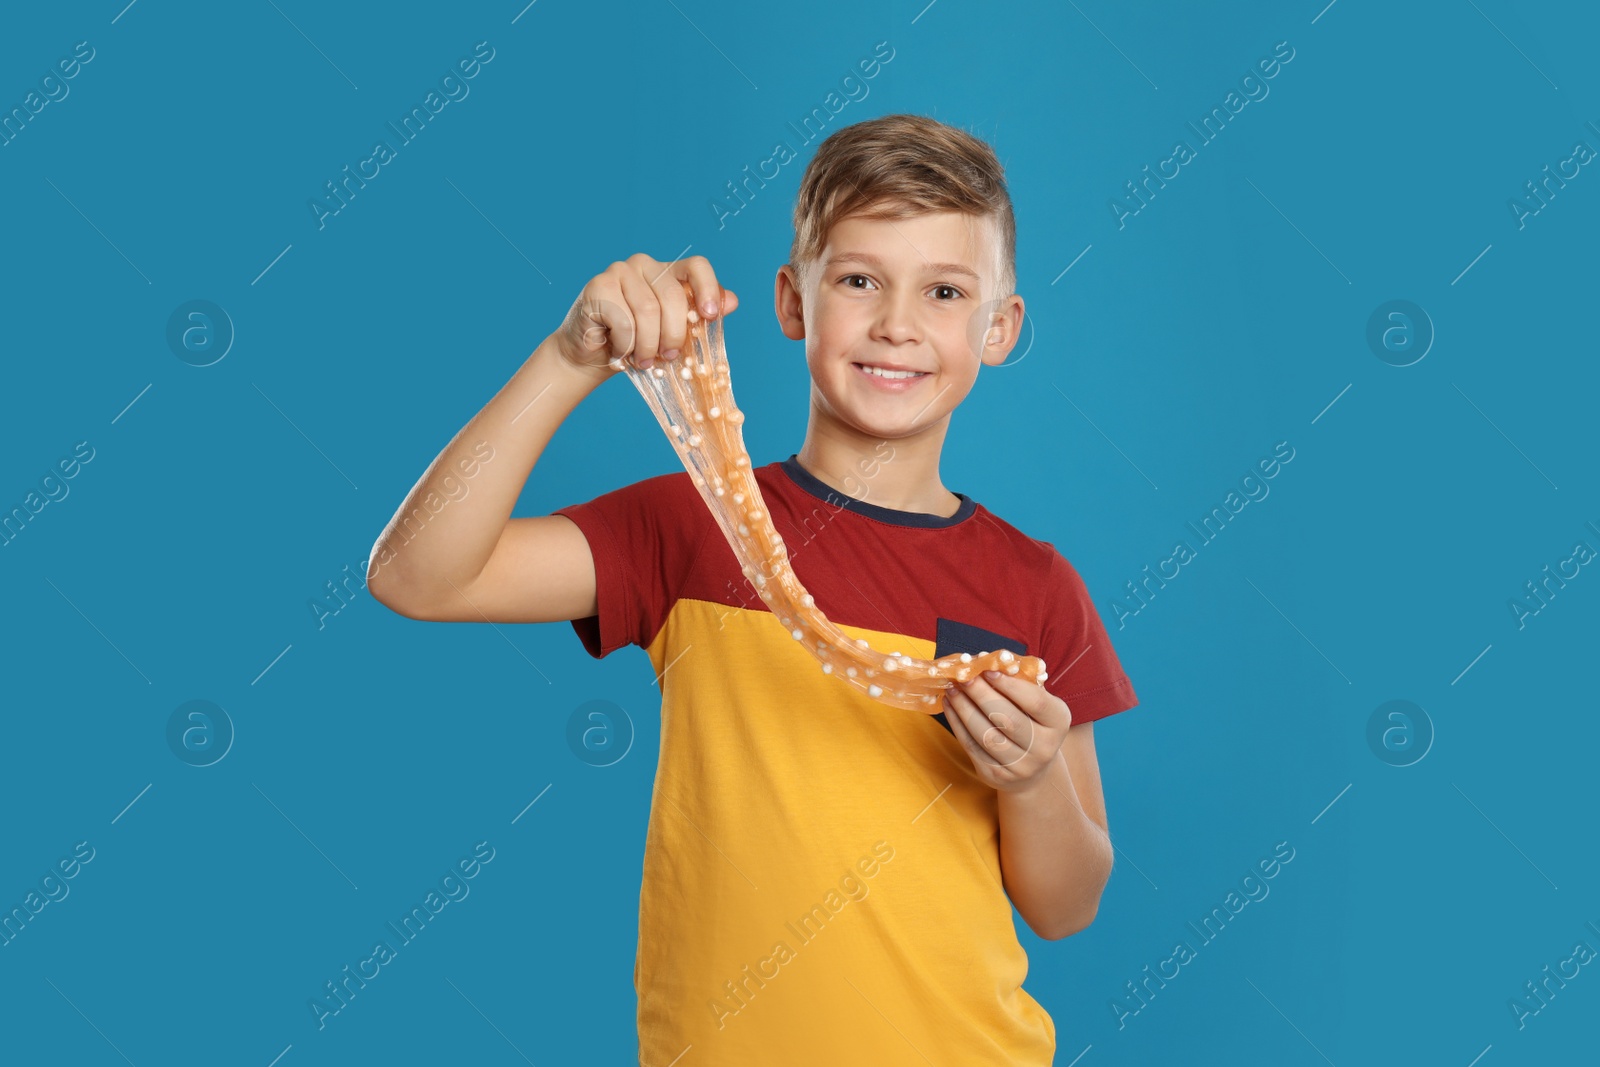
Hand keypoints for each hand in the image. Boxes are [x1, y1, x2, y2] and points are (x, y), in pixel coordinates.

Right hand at [549, 253, 739, 377]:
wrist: (594, 357)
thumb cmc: (637, 344)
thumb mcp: (672, 333)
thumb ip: (699, 317)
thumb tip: (732, 301)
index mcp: (668, 272)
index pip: (697, 266)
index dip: (708, 289)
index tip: (710, 317)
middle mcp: (645, 265)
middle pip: (672, 296)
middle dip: (674, 334)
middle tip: (667, 357)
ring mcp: (619, 271)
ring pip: (648, 310)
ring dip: (648, 345)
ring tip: (643, 360)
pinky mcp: (598, 286)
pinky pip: (624, 319)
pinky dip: (627, 344)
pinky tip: (621, 351)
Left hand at [942, 671, 1072, 793]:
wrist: (1031, 769)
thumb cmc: (1032, 723)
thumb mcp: (1037, 703)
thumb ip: (1020, 682)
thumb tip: (988, 661)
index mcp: (1059, 722)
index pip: (1036, 702)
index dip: (1010, 685)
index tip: (988, 670)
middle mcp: (1044, 748)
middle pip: (1008, 719)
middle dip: (981, 695)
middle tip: (963, 676)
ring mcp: (1020, 766)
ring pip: (987, 735)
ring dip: (964, 709)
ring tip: (952, 689)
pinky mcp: (996, 776)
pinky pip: (972, 747)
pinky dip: (957, 724)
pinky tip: (950, 706)